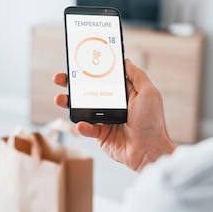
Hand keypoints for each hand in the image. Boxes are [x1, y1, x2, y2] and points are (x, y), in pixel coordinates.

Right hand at [53, 59, 175, 172]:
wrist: (150, 150)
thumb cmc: (153, 122)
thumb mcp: (149, 93)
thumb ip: (137, 76)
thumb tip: (125, 61)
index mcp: (122, 93)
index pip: (103, 78)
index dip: (90, 70)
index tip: (78, 62)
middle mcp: (111, 105)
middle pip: (88, 91)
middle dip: (72, 84)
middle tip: (60, 78)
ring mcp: (104, 120)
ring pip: (83, 109)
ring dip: (69, 103)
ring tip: (60, 98)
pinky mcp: (101, 135)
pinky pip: (87, 128)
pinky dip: (83, 126)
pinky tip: (82, 124)